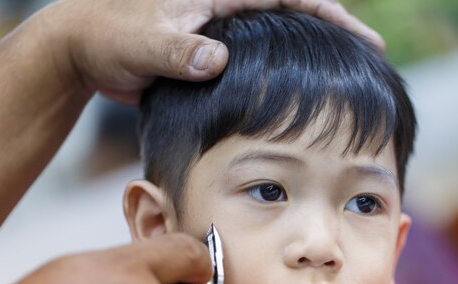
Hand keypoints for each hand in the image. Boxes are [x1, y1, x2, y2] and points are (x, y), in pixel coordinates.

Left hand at [44, 0, 383, 103]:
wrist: (86, 48)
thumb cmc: (110, 35)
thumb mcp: (144, 43)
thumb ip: (178, 52)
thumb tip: (216, 60)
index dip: (332, 15)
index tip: (368, 42)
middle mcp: (228, 5)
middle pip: (297, 16)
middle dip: (334, 36)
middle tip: (371, 66)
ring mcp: (223, 28)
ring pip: (281, 41)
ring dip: (311, 58)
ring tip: (345, 86)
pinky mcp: (213, 52)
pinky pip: (259, 62)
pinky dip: (280, 77)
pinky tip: (296, 100)